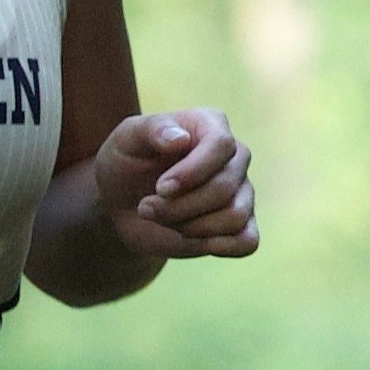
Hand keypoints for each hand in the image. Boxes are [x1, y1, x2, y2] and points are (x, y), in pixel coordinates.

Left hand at [95, 110, 258, 258]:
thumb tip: (182, 137)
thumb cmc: (126, 161)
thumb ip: (152, 130)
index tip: (160, 188)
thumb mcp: (127, 138)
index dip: (192, 172)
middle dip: (179, 206)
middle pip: (224, 187)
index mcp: (210, 124)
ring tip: (162, 217)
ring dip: (189, 226)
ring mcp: (242, 191)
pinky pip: (247, 241)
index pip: (221, 144)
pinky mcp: (242, 224)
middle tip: (146, 207)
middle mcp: (235, 156)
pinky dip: (216, 245)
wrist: (122, 200)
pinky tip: (187, 235)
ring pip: (234, 216)